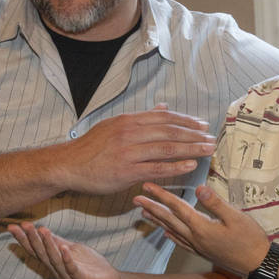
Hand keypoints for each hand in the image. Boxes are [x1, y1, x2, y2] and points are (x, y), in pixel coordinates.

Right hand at [7, 222, 122, 278]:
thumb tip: (41, 230)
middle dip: (32, 240)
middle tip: (23, 226)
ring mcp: (68, 276)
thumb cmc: (90, 266)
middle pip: (41, 255)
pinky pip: (71, 269)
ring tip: (42, 230)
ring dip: (48, 245)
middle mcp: (57, 271)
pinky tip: (64, 248)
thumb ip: (58, 242)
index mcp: (53, 263)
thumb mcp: (73, 250)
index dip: (24, 239)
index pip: (35, 251)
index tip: (13, 226)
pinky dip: (67, 258)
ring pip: (54, 260)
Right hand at [59, 105, 216, 194]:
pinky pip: (156, 168)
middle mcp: (130, 133)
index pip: (164, 118)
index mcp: (129, 121)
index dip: (186, 121)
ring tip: (207, 150)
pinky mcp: (126, 171)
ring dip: (191, 148)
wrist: (67, 164)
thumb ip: (141, 118)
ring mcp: (129, 152)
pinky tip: (190, 165)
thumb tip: (163, 107)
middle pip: (170, 131)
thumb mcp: (114, 125)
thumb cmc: (91, 147)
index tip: (202, 124)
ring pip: (167, 148)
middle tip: (211, 138)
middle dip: (194, 134)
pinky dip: (175, 166)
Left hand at [133, 183, 268, 274]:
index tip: (147, 186)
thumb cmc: (251, 240)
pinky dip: (171, 235)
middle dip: (152, 207)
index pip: (177, 207)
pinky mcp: (204, 253)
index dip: (161, 195)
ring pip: (172, 231)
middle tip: (136, 198)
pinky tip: (166, 232)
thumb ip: (216, 203)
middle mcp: (196, 238)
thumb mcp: (236, 217)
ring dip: (157, 220)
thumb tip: (198, 187)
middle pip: (169, 219)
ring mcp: (199, 247)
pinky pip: (182, 242)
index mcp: (202, 227)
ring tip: (143, 213)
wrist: (258, 266)